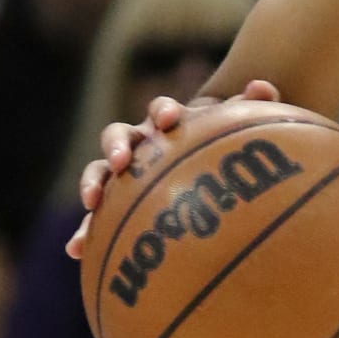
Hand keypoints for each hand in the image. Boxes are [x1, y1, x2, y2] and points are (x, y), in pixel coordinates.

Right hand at [67, 78, 280, 257]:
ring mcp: (122, 173)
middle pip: (119, 136)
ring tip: (91, 201)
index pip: (160, 112)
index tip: (169, 121)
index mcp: (167, 125)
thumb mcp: (237, 130)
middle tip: (122, 161)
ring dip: (92, 183)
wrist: (203, 168)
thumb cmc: (220, 148)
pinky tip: (74, 251)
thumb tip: (264, 86)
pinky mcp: (114, 203)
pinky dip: (84, 233)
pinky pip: (98, 219)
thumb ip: (250, 108)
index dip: (162, 113)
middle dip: (117, 146)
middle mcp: (139, 144)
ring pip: (100, 173)